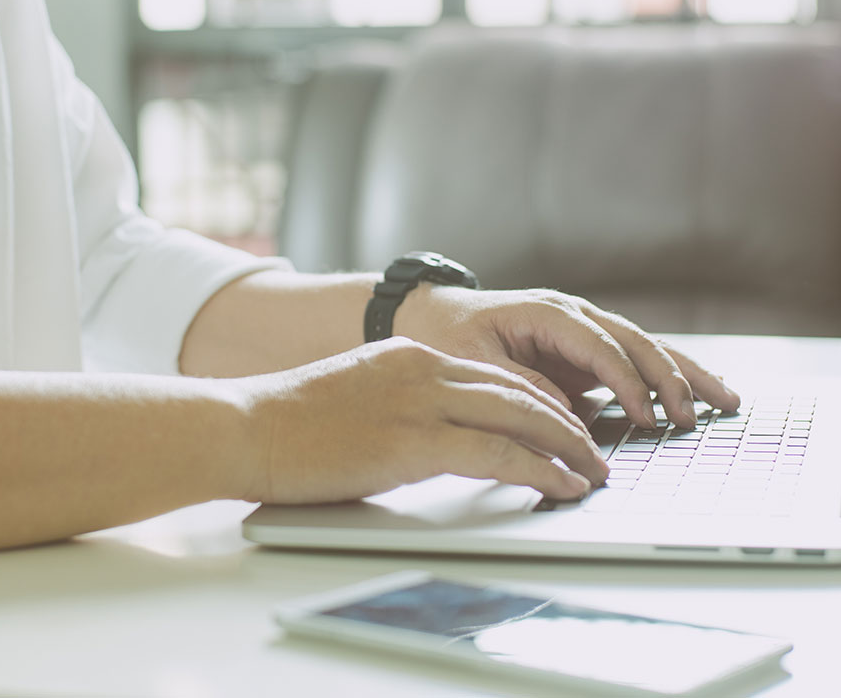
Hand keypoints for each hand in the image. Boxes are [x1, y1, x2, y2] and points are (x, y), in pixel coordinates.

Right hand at [236, 337, 609, 503]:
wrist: (243, 427)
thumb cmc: (286, 426)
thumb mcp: (356, 397)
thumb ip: (402, 407)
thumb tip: (440, 440)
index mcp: (409, 354)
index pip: (495, 375)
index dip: (539, 402)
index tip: (565, 428)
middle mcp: (423, 368)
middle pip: (521, 390)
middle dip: (569, 425)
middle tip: (596, 452)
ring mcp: (420, 401)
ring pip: (522, 416)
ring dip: (569, 448)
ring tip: (594, 473)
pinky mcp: (414, 441)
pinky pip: (499, 453)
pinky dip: (541, 470)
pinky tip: (562, 486)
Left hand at [393, 286, 740, 429]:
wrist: (431, 317)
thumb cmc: (446, 336)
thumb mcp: (471, 362)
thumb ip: (519, 384)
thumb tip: (563, 412)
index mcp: (546, 313)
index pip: (599, 345)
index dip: (626, 380)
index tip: (646, 414)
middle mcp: (573, 316)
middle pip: (636, 342)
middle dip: (671, 378)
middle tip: (694, 415)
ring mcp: (584, 331)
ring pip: (647, 349)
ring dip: (686, 375)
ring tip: (727, 400)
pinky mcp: (586, 352)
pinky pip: (635, 364)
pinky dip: (669, 379)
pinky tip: (700, 396)